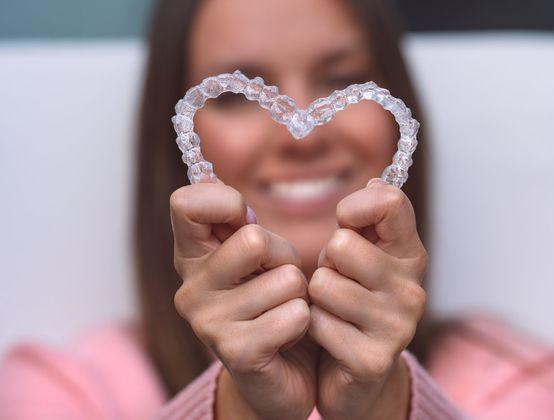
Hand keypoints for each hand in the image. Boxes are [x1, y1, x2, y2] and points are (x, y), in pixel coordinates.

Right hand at [170, 181, 318, 419]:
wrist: (284, 373)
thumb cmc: (274, 302)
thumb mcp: (257, 255)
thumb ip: (238, 221)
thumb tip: (212, 180)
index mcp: (192, 256)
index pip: (186, 203)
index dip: (226, 202)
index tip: (245, 220)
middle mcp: (190, 288)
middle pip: (254, 239)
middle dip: (284, 256)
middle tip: (278, 279)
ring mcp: (209, 323)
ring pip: (286, 279)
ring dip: (299, 294)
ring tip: (283, 310)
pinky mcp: (237, 353)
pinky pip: (295, 315)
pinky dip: (305, 322)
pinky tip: (289, 336)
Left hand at [308, 178, 427, 419]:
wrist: (354, 373)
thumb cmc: (352, 302)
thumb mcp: (361, 255)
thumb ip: (368, 220)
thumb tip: (376, 181)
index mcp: (410, 255)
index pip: (390, 203)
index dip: (355, 206)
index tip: (345, 223)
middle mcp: (411, 288)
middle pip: (342, 245)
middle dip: (326, 263)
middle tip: (336, 281)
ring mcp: (397, 326)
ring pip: (323, 284)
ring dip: (315, 298)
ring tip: (332, 309)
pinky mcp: (373, 359)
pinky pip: (317, 323)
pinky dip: (311, 328)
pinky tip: (329, 337)